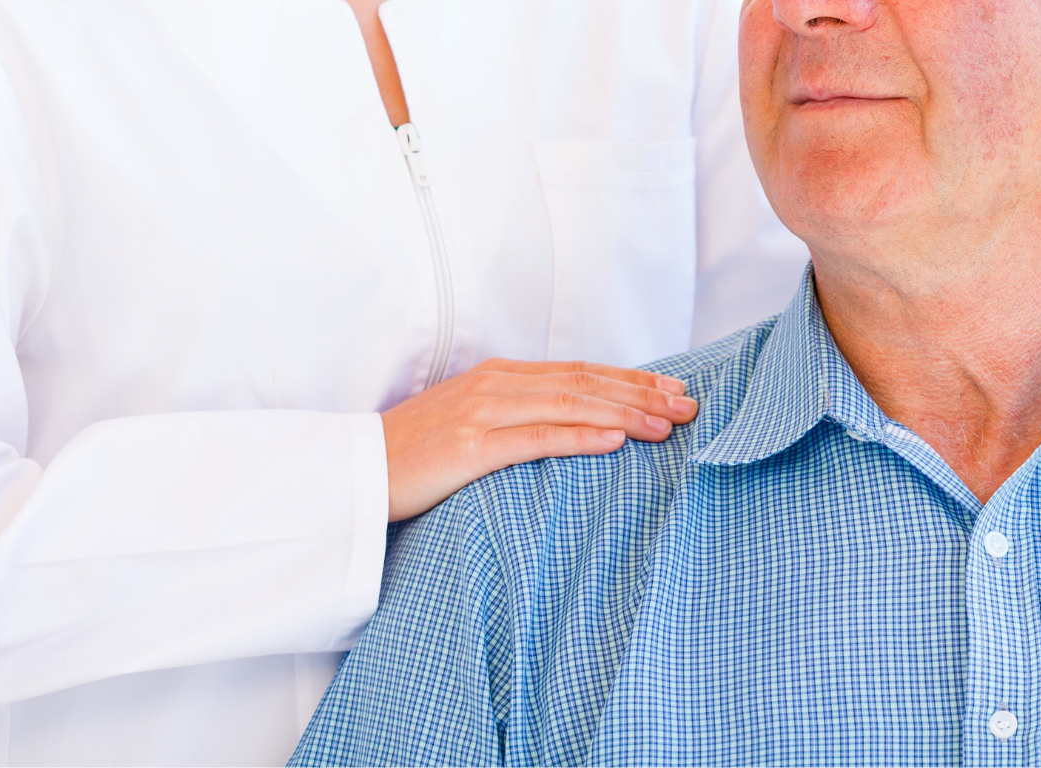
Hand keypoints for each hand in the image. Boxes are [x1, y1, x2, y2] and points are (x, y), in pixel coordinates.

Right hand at [381, 358, 697, 520]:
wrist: (352, 473)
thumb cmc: (413, 456)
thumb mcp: (470, 425)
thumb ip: (517, 418)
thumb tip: (573, 429)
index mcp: (500, 378)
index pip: (581, 372)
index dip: (632, 379)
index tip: (674, 390)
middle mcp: (497, 386)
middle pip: (585, 383)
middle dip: (642, 393)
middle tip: (689, 406)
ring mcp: (483, 413)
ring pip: (570, 405)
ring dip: (625, 413)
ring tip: (666, 425)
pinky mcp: (470, 446)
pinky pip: (535, 439)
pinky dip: (580, 437)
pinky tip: (615, 441)